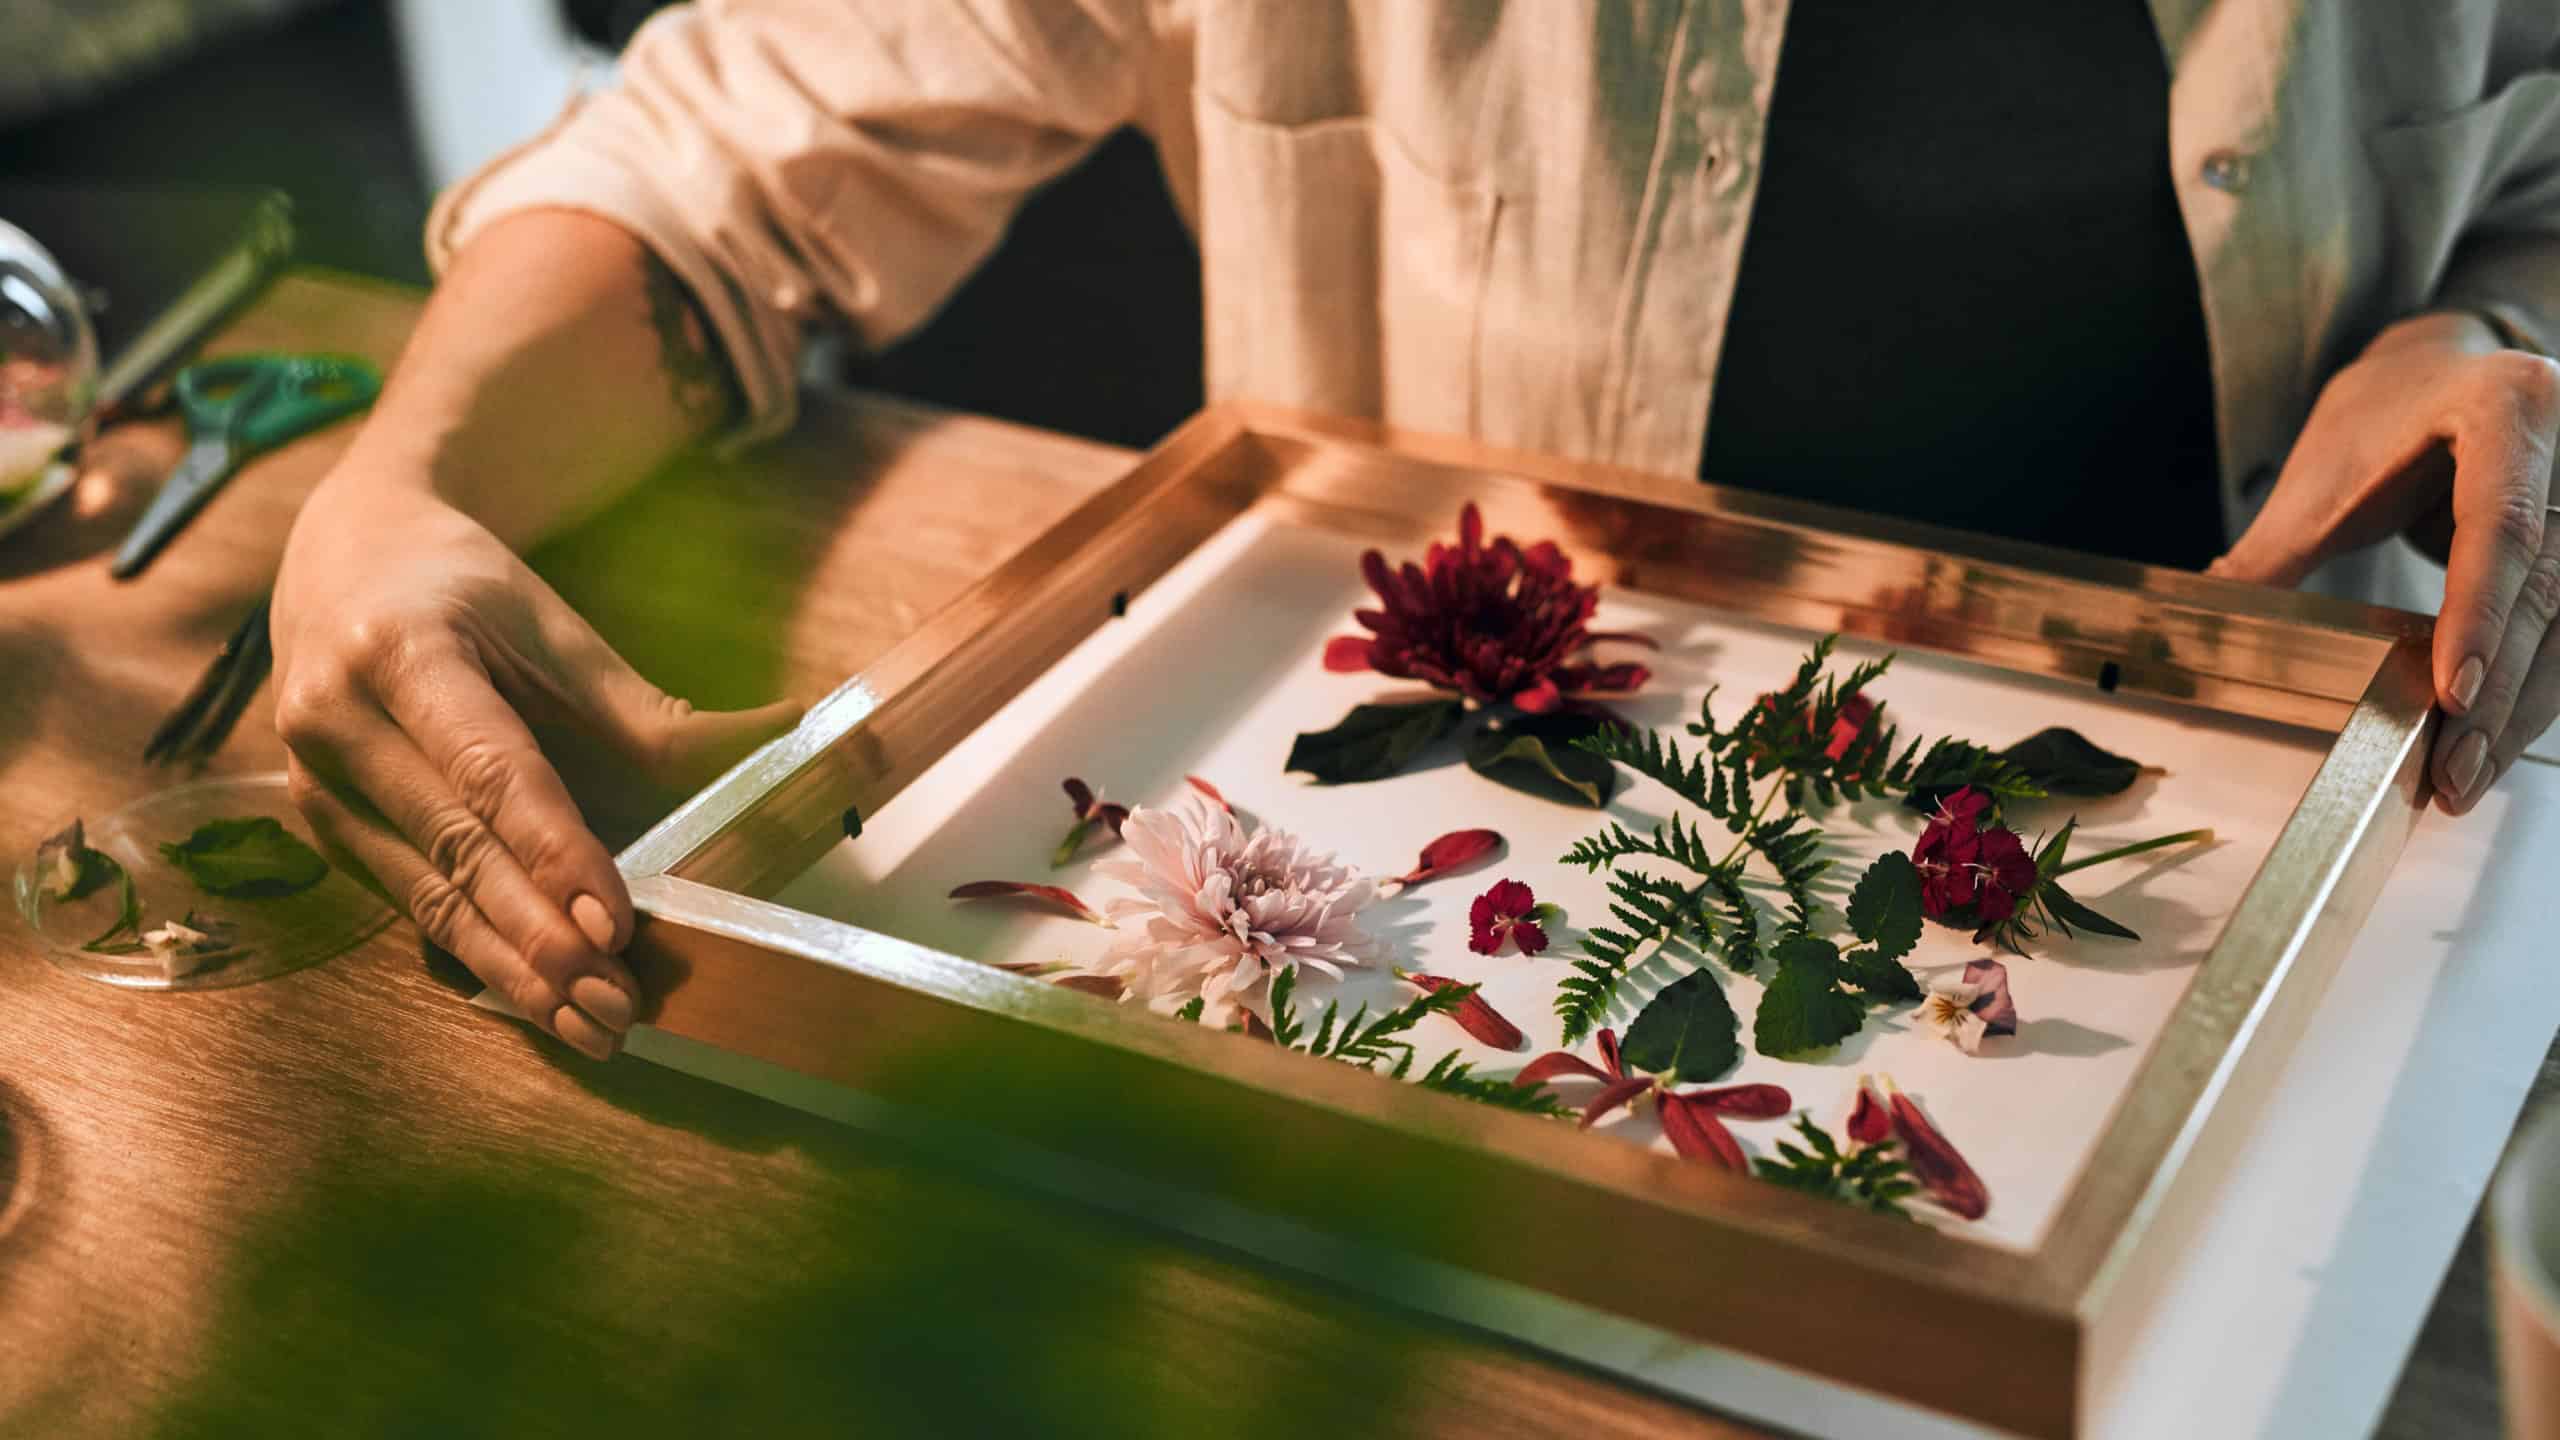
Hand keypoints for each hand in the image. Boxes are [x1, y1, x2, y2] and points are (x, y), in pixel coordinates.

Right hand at [272, 473, 800, 1056]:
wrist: (344, 558)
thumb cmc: (468, 589)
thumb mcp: (553, 626)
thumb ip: (647, 710)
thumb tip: (780, 738)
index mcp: (397, 649)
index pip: (489, 770)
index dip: (556, 851)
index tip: (616, 923)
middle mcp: (335, 720)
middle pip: (456, 848)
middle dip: (542, 938)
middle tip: (619, 1001)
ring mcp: (315, 781)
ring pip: (427, 897)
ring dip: (514, 972)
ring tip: (592, 1027)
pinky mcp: (324, 826)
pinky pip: (410, 905)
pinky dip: (481, 957)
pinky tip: (540, 1001)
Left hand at [2211, 311, 2559, 814]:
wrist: (2437, 375)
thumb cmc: (2380, 418)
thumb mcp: (2321, 478)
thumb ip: (2270, 552)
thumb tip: (2202, 618)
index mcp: (2505, 407)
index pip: (2500, 523)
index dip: (2480, 611)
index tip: (2456, 692)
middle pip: (2547, 588)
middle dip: (2498, 693)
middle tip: (2453, 773)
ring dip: (2520, 709)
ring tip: (2465, 778)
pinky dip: (2530, 687)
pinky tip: (2495, 741)